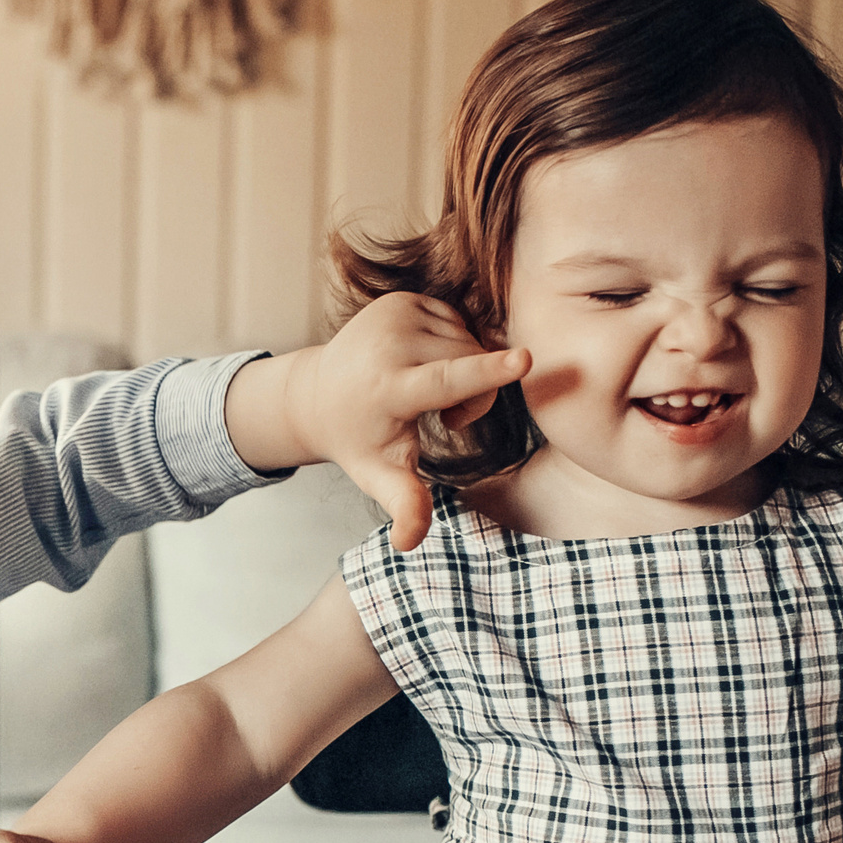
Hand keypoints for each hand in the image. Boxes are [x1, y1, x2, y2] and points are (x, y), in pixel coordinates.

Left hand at [289, 293, 529, 550]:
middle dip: (474, 395)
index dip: (487, 373)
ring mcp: (396, 313)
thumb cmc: (359, 441)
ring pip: (471, 341)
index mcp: (389, 387)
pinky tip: (423, 362)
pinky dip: (453, 345)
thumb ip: (404, 503)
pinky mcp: (403, 297)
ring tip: (427, 391)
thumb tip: (407, 545)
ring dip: (465, 370)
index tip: (524, 360)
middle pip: (473, 365)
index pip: (446, 380)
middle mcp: (391, 343)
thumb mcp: (379, 474)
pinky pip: (458, 322)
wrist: (318, 394)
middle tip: (442, 418)